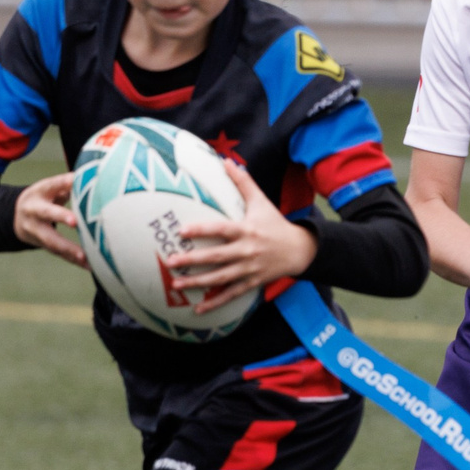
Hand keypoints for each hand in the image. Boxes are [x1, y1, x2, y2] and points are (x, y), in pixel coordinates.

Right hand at [14, 173, 87, 268]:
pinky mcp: (42, 244)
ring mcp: (35, 229)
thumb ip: (69, 183)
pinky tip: (89, 266)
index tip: (76, 181)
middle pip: (46, 213)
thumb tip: (93, 174)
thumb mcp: (51, 187)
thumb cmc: (44, 198)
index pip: (52, 184)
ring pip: (51, 240)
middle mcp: (34, 210)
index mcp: (39, 192)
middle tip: (75, 222)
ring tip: (85, 257)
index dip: (63, 183)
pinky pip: (58, 253)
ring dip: (68, 249)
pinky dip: (73, 260)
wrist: (16, 216)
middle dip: (59, 216)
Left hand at [168, 160, 318, 312]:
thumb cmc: (275, 223)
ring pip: (220, 278)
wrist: (300, 250)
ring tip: (176, 284)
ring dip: (197, 282)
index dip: (201, 230)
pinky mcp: (252, 282)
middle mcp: (247, 251)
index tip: (181, 231)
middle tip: (170, 262)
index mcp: (246, 230)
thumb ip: (242, 182)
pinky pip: (231, 294)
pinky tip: (198, 309)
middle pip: (216, 257)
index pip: (221, 230)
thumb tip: (226, 161)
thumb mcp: (261, 201)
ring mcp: (249, 269)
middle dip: (192, 260)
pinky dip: (215, 303)